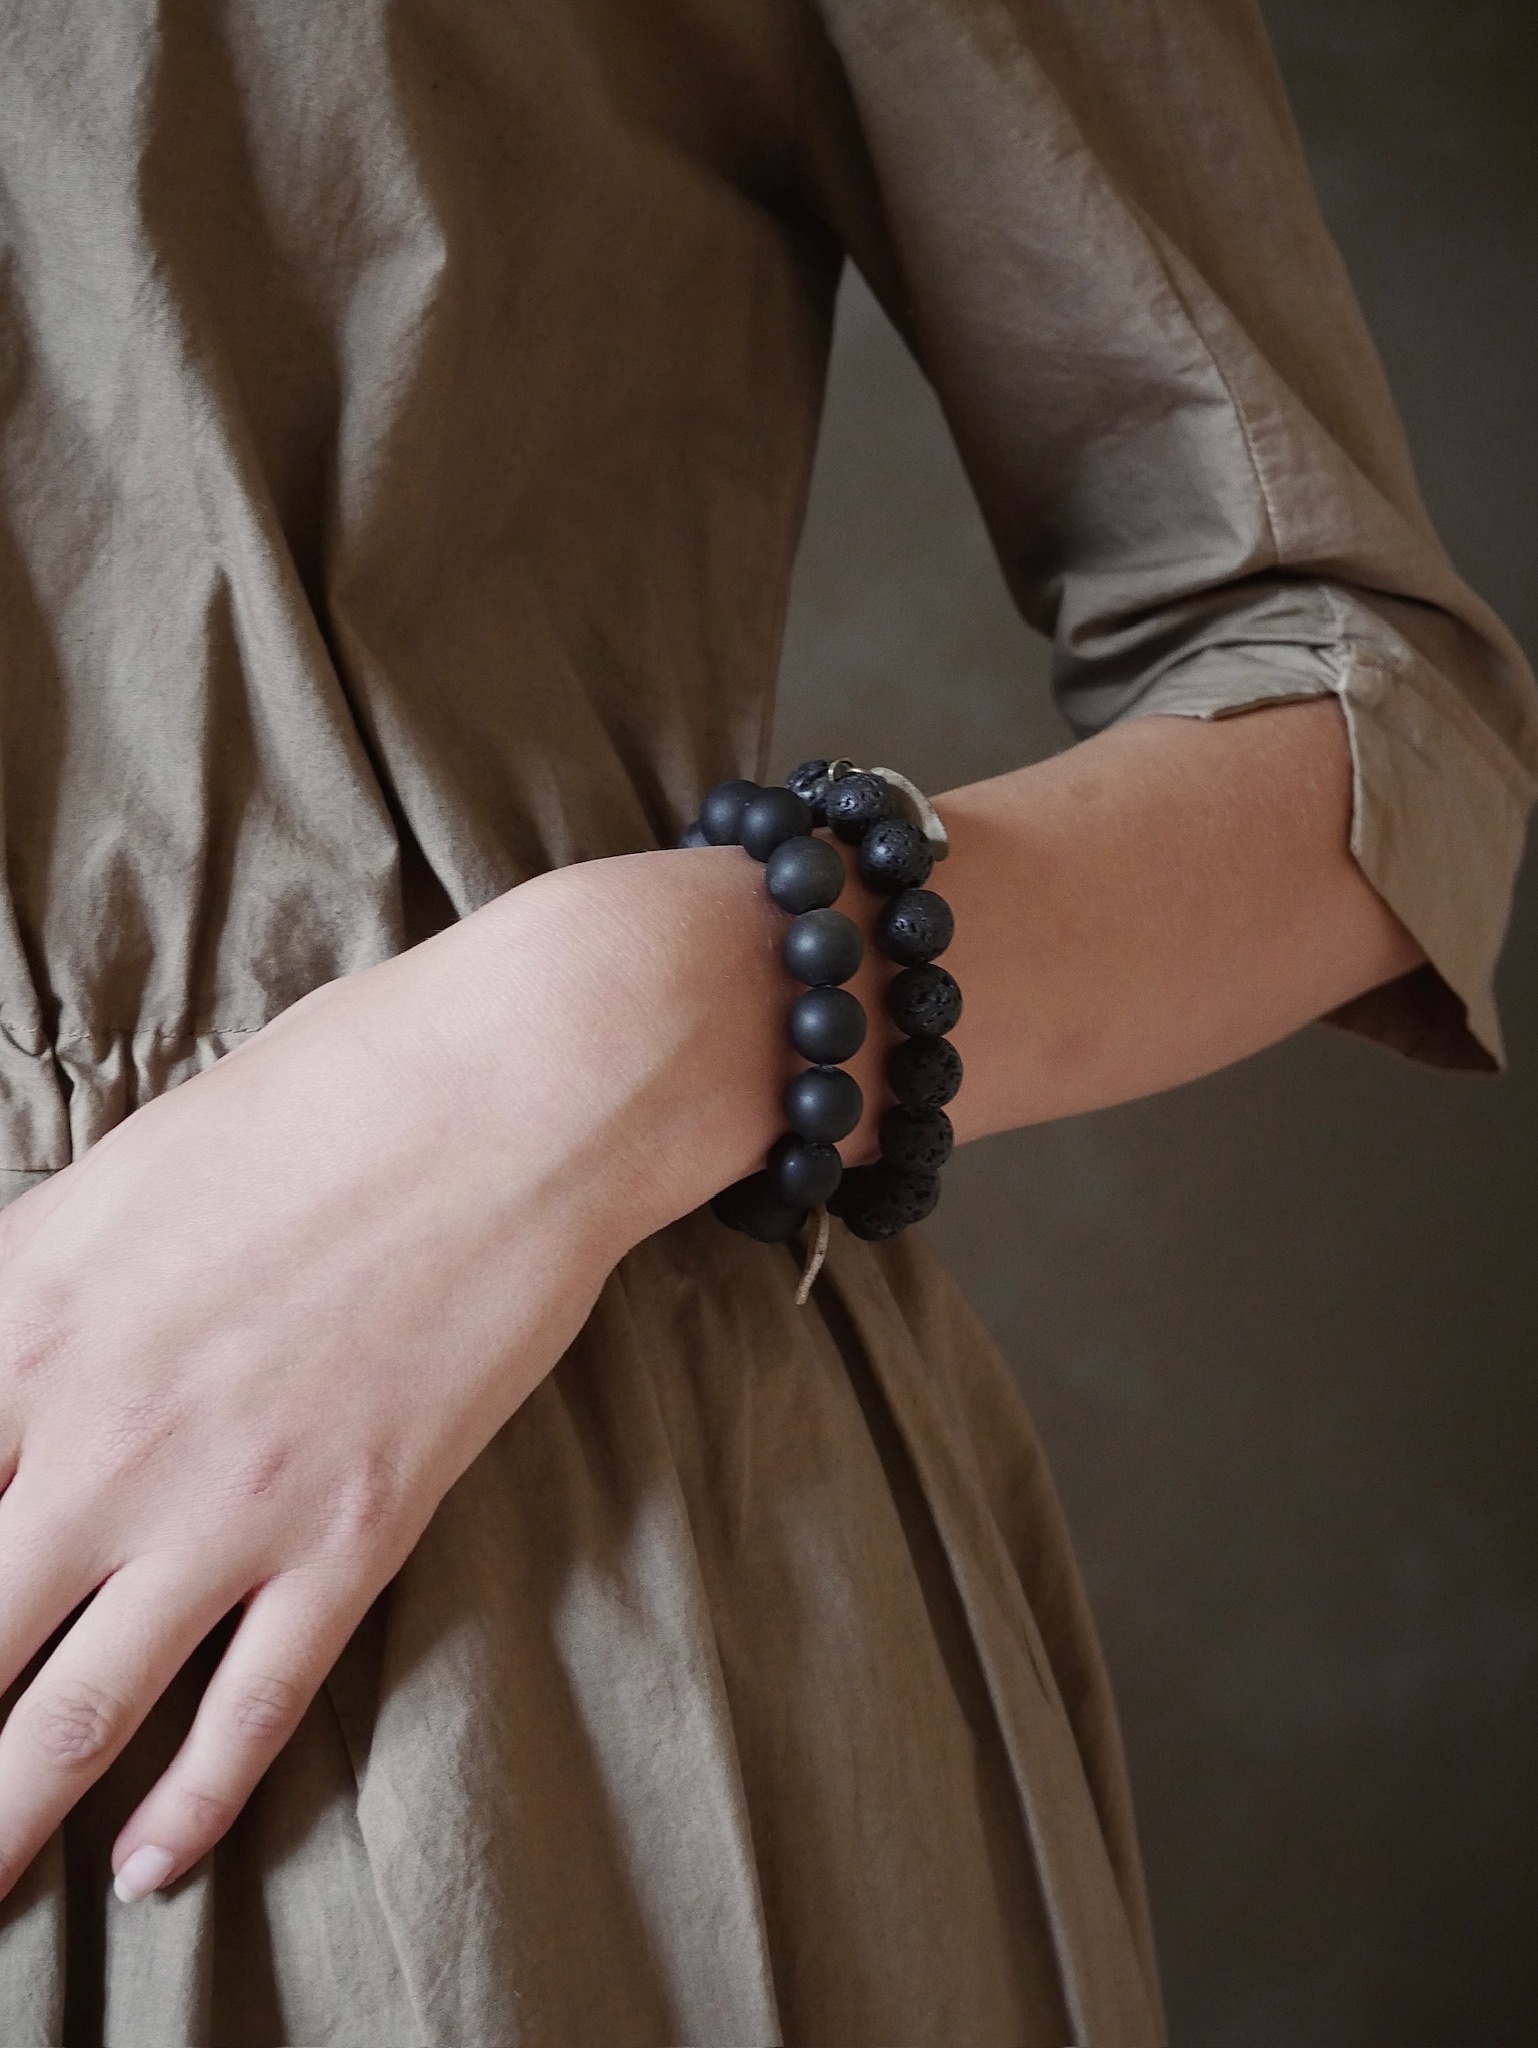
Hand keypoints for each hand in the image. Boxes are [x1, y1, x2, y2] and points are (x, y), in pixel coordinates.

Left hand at [0, 849, 798, 1903]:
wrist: (521, 1094)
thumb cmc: (330, 1090)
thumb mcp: (129, 1165)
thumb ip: (32, 1282)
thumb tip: (2, 1358)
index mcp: (28, 1320)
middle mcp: (101, 1435)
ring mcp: (229, 1502)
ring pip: (75, 1713)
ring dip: (5, 1821)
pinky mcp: (353, 1535)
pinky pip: (254, 1704)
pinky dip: (192, 1803)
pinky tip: (147, 1869)